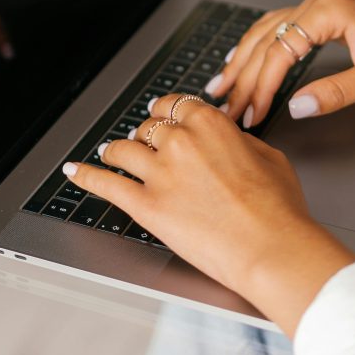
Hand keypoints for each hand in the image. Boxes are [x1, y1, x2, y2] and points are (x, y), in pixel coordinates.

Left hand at [63, 95, 354, 335]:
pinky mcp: (146, 206)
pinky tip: (75, 171)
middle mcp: (179, 141)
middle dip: (146, 134)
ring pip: (123, 149)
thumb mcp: (268, 156)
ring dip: (116, 150)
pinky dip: (86, 176)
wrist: (271, 248)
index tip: (163, 116)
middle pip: (149, 127)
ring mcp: (159, 173)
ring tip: (111, 153)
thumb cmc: (278, 209)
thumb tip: (228, 139)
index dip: (167, 111)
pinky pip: (106, 184)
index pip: (176, 105)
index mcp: (210, 123)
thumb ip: (239, 141)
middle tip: (143, 140)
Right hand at [209, 0, 354, 126]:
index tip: (250, 112)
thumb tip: (297, 107)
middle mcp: (316, 1)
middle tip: (225, 107)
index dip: (261, 85)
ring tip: (221, 86)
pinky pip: (278, 28)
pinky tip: (243, 60)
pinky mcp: (320, 13)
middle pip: (266, 40)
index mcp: (327, 9)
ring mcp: (316, 4)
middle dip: (244, 76)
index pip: (279, 49)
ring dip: (243, 60)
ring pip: (266, 32)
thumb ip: (336, 93)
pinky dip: (258, 48)